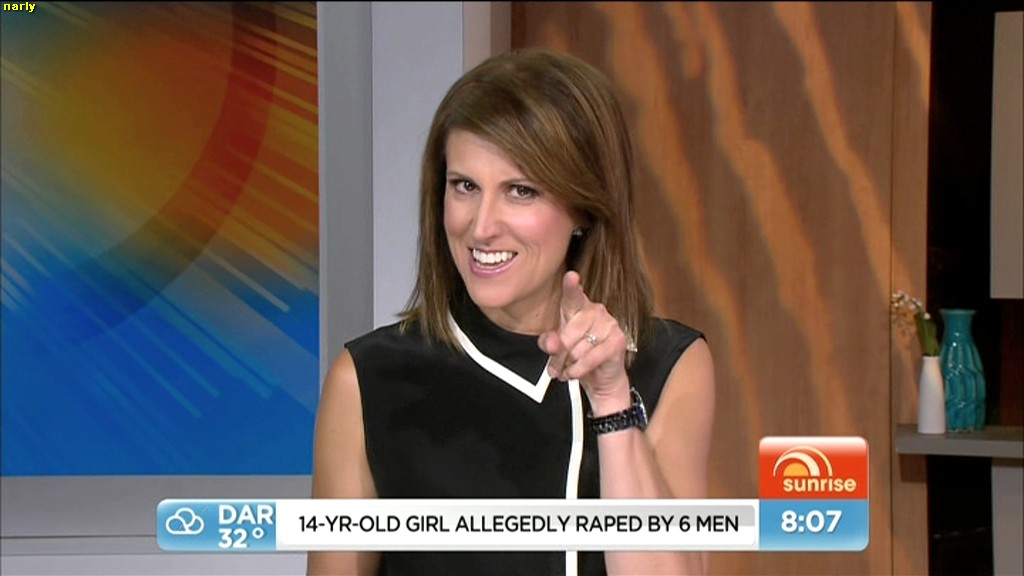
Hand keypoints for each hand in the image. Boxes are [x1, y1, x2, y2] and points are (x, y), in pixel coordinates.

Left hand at [538, 271, 630, 408]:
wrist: (600, 378)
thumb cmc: (578, 356)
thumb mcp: (556, 348)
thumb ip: (549, 343)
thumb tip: (553, 343)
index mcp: (578, 308)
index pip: (573, 295)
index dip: (571, 286)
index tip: (571, 276)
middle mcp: (595, 311)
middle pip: (568, 334)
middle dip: (558, 355)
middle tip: (556, 365)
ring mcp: (609, 324)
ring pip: (578, 349)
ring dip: (568, 365)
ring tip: (568, 368)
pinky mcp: (617, 340)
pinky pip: (590, 358)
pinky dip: (579, 370)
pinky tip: (576, 372)